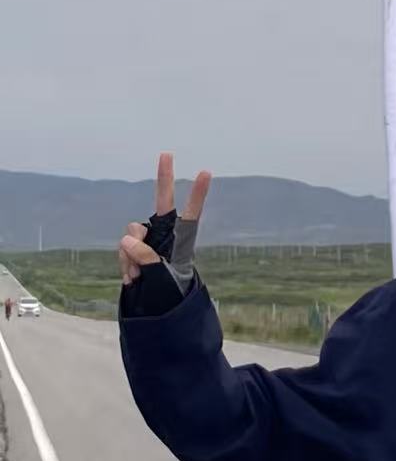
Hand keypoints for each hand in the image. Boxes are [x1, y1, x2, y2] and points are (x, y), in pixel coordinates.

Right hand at [118, 153, 212, 284]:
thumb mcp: (162, 280)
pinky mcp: (133, 247)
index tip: (206, 172)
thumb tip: (127, 239)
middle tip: (167, 154)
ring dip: (131, 255)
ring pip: (132, 233)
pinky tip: (133, 280)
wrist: (156, 307)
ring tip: (139, 277)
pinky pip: (123, 248)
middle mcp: (166, 233)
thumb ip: (147, 259)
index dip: (198, 193)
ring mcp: (148, 239)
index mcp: (182, 239)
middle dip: (164, 177)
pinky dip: (125, 263)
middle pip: (163, 201)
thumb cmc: (169, 293)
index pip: (192, 213)